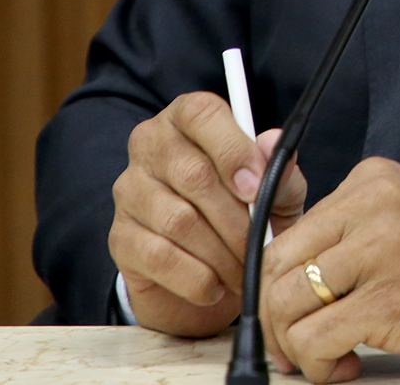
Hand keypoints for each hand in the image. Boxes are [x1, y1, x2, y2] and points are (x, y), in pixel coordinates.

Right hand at [108, 92, 306, 336]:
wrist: (214, 278)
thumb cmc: (247, 218)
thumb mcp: (276, 193)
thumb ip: (279, 169)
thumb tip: (273, 143)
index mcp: (188, 119)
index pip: (200, 114)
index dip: (232, 149)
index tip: (256, 187)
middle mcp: (151, 145)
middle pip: (193, 174)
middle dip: (236, 217)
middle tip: (259, 245)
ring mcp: (130, 190)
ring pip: (178, 220)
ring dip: (220, 253)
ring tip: (243, 269)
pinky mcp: (120, 237)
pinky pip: (159, 256)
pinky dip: (196, 277)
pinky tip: (214, 286)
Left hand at [256, 158, 399, 382]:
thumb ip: (359, 229)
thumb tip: (302, 269)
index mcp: (373, 181)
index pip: (291, 230)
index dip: (281, 281)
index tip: (292, 308)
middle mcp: (371, 207)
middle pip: (277, 265)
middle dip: (276, 316)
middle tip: (296, 343)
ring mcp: (378, 252)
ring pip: (286, 303)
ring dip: (294, 345)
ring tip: (323, 357)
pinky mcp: (387, 304)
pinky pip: (314, 339)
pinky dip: (316, 365)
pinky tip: (342, 366)